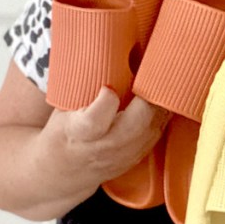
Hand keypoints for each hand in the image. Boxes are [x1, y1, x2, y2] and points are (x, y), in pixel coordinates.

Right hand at [38, 88, 168, 200]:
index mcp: (78, 132)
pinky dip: (162, 118)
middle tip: (152, 78)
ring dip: (160, 107)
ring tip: (162, 86)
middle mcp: (102, 148)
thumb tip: (99, 52)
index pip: (95, 120)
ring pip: (150, 131)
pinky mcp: (134, 160)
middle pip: (134, 126)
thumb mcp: (61, 110)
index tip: (108, 86)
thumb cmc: (62, 131)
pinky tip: (163, 102)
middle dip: (147, 100)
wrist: (61, 171)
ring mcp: (121, 157)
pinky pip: (155, 136)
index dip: (106, 100)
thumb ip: (81, 89)